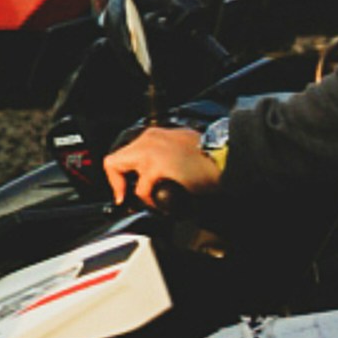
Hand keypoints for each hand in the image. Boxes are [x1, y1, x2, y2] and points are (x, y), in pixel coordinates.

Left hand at [105, 122, 221, 207]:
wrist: (223, 157)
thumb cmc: (208, 157)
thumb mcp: (180, 147)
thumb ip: (163, 156)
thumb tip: (153, 175)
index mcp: (154, 135)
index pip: (124, 153)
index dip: (121, 174)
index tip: (126, 187)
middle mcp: (148, 140)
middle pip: (114, 161)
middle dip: (118, 183)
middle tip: (125, 197)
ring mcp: (150, 152)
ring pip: (121, 171)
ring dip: (135, 191)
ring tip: (150, 199)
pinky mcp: (157, 167)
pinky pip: (142, 189)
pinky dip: (149, 199)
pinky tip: (162, 201)